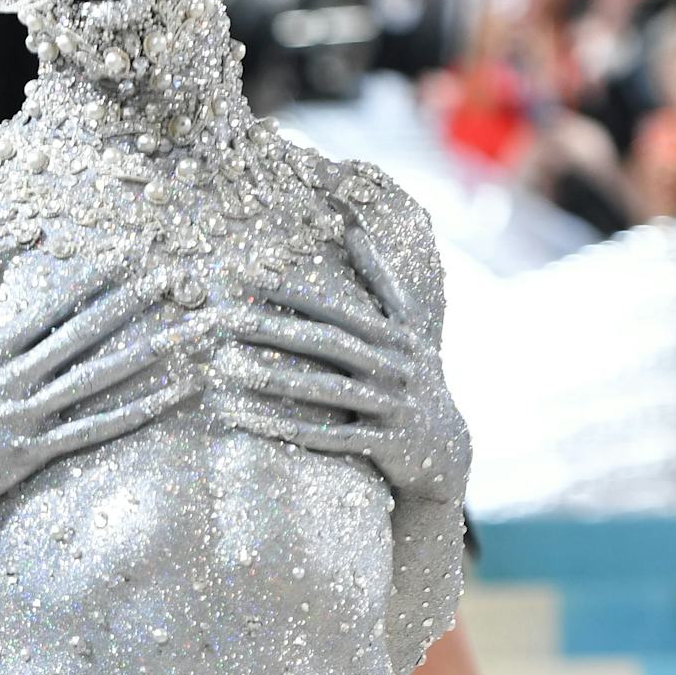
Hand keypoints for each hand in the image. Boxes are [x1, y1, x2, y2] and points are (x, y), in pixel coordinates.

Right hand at [0, 247, 201, 510]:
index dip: (90, 282)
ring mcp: (30, 417)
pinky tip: (172, 394)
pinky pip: (96, 428)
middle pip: (83, 336)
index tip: (125, 258)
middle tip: (170, 278)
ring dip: (146, 354)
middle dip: (129, 304)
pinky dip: (137, 411)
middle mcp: (16, 381)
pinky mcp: (38, 451)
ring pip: (98, 380)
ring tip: (188, 335)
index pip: (52, 308)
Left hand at [211, 227, 468, 499]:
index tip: (254, 279)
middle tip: (230, 321)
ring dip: (278, 380)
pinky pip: (333, 437)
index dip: (298, 294)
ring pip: (328, 390)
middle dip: (277, 330)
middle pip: (329, 343)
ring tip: (233, 370)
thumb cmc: (413, 376)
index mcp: (398, 335)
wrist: (445, 447)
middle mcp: (396, 366)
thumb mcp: (408, 325)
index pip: (341, 309)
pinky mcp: (385, 443)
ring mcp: (392, 405)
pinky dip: (296, 430)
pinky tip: (258, 423)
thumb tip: (352, 228)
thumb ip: (381, 279)